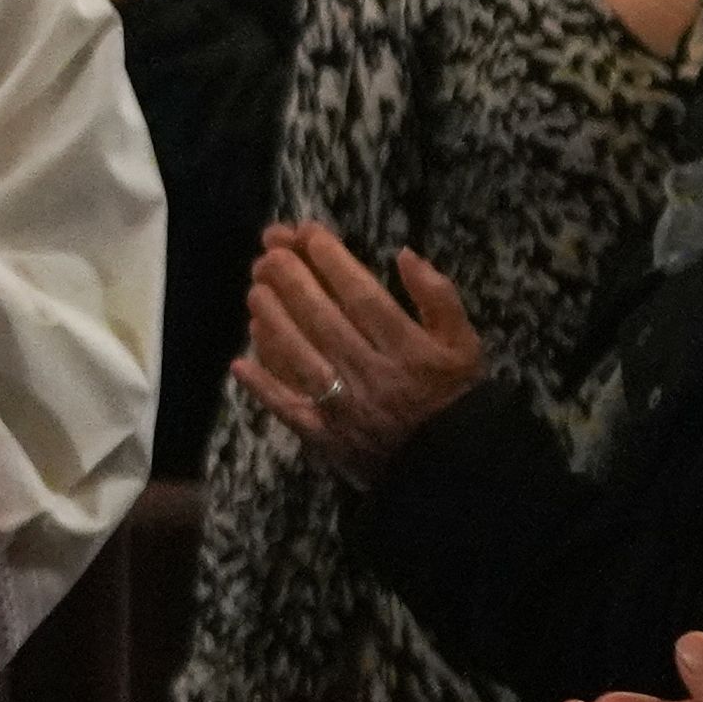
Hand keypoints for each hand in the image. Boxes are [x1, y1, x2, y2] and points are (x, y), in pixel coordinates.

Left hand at [229, 224, 488, 482]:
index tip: (309, 235)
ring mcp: (347, 407)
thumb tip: (405, 254)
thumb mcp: (464, 343)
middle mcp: (375, 375)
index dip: (334, 263)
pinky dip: (263, 387)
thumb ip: (439, 297)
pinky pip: (290, 409)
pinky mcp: (326, 437)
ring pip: (302, 359)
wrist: (450, 465)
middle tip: (268, 255)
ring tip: (254, 291)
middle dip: (293, 283)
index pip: (365, 298)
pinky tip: (238, 363)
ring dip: (273, 323)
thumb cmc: (453, 395)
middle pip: (325, 321)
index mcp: (410, 350)